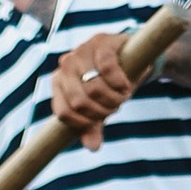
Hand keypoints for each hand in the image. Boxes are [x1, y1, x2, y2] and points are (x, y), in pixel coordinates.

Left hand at [51, 29, 133, 151]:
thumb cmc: (110, 85)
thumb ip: (92, 126)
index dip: (83, 123)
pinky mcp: (100, 41)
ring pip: (94, 88)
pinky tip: (125, 84)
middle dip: (102, 111)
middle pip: (79, 102)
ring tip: (123, 95)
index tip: (99, 122)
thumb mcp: (100, 107)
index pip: (63, 112)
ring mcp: (81, 51)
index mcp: (58, 83)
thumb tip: (93, 147)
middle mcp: (66, 66)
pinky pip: (107, 69)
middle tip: (116, 106)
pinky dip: (119, 82)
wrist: (132, 57)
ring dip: (114, 98)